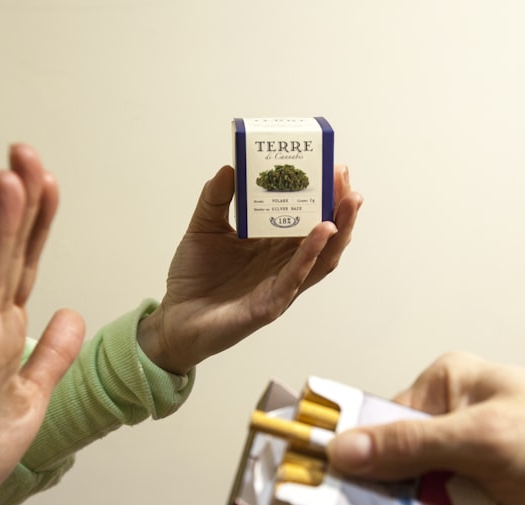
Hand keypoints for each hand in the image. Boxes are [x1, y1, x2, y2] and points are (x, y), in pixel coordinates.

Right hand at [0, 144, 85, 504]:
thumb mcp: (30, 400)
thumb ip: (51, 356)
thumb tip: (72, 312)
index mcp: (2, 338)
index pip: (26, 269)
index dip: (39, 225)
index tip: (48, 179)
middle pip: (5, 261)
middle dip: (17, 208)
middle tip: (24, 152)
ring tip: (5, 183)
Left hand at [136, 165, 361, 373]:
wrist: (176, 318)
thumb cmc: (194, 279)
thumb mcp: (203, 228)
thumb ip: (215, 199)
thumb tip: (230, 168)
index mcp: (273, 245)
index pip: (307, 216)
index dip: (323, 194)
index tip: (332, 166)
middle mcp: (284, 264)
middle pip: (324, 235)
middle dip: (340, 206)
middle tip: (344, 177)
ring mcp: (281, 285)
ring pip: (322, 258)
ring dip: (340, 229)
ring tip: (349, 202)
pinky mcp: (271, 304)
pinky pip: (297, 276)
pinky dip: (312, 253)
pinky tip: (323, 231)